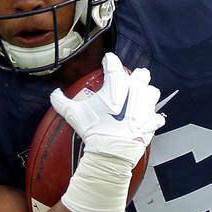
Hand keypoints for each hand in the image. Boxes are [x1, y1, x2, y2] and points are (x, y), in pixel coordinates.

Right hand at [50, 52, 164, 168]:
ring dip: (147, 94)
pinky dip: (152, 119)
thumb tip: (54, 94)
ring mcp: (147, 106)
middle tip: (131, 80)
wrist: (112, 151)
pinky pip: (156, 117)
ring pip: (153, 92)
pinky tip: (147, 121)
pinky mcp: (152, 121)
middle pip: (142, 74)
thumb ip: (61, 101)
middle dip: (137, 75)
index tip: (107, 62)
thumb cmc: (94, 128)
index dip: (109, 61)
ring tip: (141, 99)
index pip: (113, 63)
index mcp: (117, 83)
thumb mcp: (73, 113)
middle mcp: (136, 90)